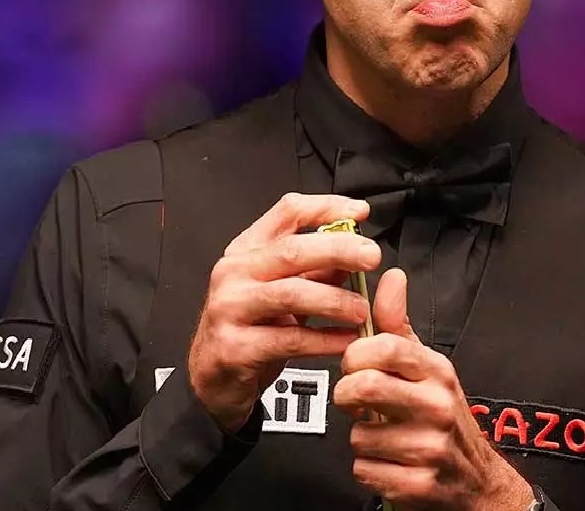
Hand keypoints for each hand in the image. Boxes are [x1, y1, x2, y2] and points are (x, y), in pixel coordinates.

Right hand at [187, 193, 381, 431]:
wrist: (213, 376)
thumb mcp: (282, 291)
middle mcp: (234, 273)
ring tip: (362, 309)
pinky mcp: (234, 347)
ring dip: (335, 301)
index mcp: (247, 250)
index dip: (326, 207)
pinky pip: (289, 339)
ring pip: (291, 294)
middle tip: (371, 257)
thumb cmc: (251, 327)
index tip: (359, 212)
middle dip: (338, 250)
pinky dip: (324, 340)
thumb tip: (355, 252)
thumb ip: (316, 270)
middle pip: (292, 250)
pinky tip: (346, 341)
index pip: (287, 212)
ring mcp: (230, 308)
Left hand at [334, 269, 533, 510]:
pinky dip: (370, 469)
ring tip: (384, 436)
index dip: (355, 355)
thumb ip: (397, 324)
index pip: (383, 347)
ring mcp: (430, 447)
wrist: (476, 481)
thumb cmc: (440, 416)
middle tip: (354, 401)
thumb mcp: (426, 367)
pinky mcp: (419, 484)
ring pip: (358, 435)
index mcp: (436, 371)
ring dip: (362, 439)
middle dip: (345, 396)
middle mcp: (437, 406)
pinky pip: (365, 470)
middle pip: (364, 387)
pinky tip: (391, 462)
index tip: (355, 365)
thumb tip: (391, 277)